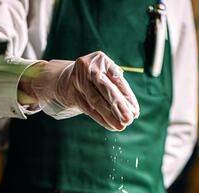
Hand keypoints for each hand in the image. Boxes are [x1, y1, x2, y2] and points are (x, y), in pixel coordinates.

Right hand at [19, 52, 139, 130]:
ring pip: (97, 101)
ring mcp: (78, 80)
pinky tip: (110, 125)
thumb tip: (133, 110)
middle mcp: (89, 67)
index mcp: (101, 60)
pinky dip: (101, 118)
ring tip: (121, 126)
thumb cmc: (92, 79)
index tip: (135, 112)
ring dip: (110, 116)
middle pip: (106, 90)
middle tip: (129, 120)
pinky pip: (89, 109)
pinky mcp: (72, 93)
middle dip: (119, 106)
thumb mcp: (104, 76)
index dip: (127, 98)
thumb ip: (117, 89)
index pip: (117, 81)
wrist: (63, 79)